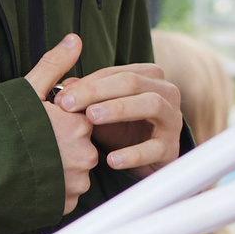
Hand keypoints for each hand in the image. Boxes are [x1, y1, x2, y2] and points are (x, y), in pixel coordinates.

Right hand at [25, 35, 98, 214]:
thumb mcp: (25, 90)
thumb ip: (54, 65)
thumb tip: (75, 39)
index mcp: (78, 124)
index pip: (82, 118)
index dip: (59, 119)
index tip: (38, 123)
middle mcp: (85, 154)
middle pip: (80, 146)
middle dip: (60, 144)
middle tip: (29, 144)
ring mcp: (76, 183)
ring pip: (74, 171)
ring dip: (58, 168)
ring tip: (27, 164)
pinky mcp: (66, 205)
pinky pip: (66, 194)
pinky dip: (52, 189)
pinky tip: (29, 181)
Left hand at [53, 58, 183, 175]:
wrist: (146, 161)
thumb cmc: (122, 129)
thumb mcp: (101, 109)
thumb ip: (85, 95)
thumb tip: (66, 85)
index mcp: (149, 76)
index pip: (116, 72)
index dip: (87, 83)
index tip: (62, 97)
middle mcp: (166, 92)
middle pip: (133, 82)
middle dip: (97, 92)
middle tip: (69, 105)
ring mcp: (172, 119)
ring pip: (151, 105)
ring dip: (119, 109)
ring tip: (91, 119)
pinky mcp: (172, 148)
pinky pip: (155, 148)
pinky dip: (133, 153)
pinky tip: (112, 160)